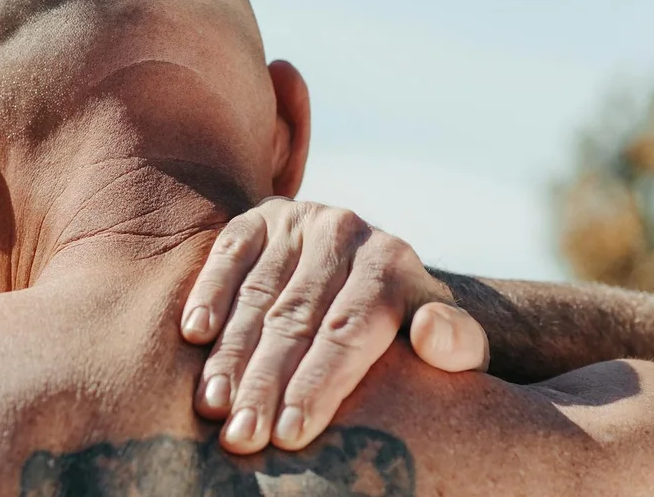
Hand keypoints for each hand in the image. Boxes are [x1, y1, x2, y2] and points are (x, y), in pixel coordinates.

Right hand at [181, 197, 488, 454]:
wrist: (377, 270)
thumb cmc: (408, 330)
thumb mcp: (452, 340)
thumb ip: (459, 343)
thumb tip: (434, 334)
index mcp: (393, 265)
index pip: (351, 330)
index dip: (318, 384)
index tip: (290, 434)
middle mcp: (347, 232)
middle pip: (298, 318)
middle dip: (265, 382)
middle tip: (241, 436)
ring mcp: (301, 219)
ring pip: (259, 292)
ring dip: (230, 352)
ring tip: (213, 405)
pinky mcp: (262, 216)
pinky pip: (229, 251)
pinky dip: (209, 291)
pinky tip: (194, 333)